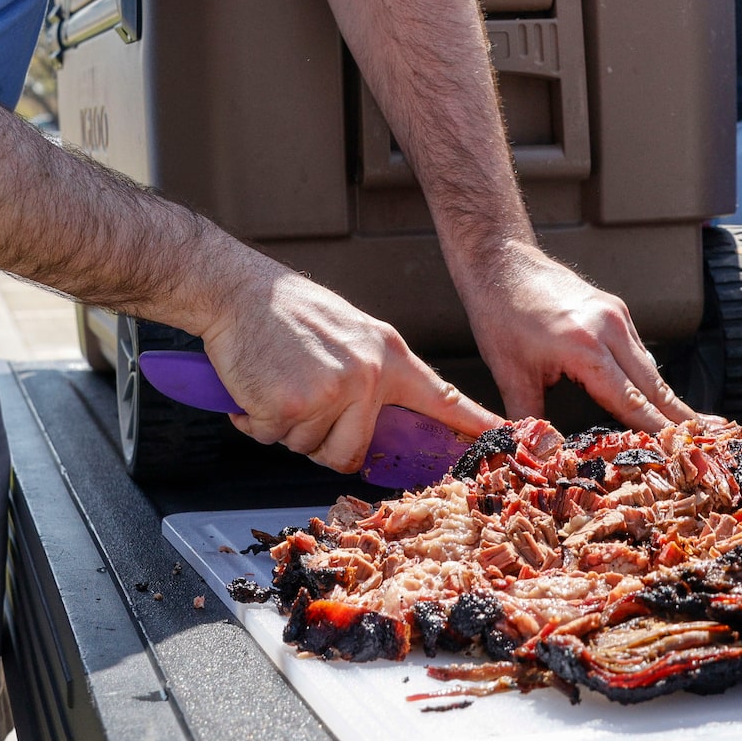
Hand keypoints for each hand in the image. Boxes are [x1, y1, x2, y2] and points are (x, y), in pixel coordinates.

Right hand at [194, 263, 500, 475]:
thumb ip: (371, 375)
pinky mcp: (292, 403)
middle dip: (321, 440)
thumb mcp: (348, 333)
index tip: (506, 442)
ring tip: (276, 382)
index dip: (474, 427)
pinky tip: (255, 385)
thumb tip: (377, 426)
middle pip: (354, 452)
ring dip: (286, 428)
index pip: (443, 398)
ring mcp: (332, 390)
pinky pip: (274, 439)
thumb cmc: (283, 312)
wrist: (235, 288)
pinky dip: (255, 421)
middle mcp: (368, 373)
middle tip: (298, 401)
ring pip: (311, 449)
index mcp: (387, 354)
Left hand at [463, 244, 694, 431]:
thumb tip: (536, 455)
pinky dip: (652, 378)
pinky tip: (663, 399)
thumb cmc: (500, 313)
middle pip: (655, 386)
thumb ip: (528, 417)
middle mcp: (610, 329)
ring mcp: (616, 315)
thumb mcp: (509, 372)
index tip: (681, 454)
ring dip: (671, 400)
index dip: (658, 432)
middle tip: (713, 445)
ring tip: (696, 429)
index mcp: (585, 347)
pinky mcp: (615, 308)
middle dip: (682, 419)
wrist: (501, 260)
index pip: (631, 401)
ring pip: (651, 368)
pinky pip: (640, 351)